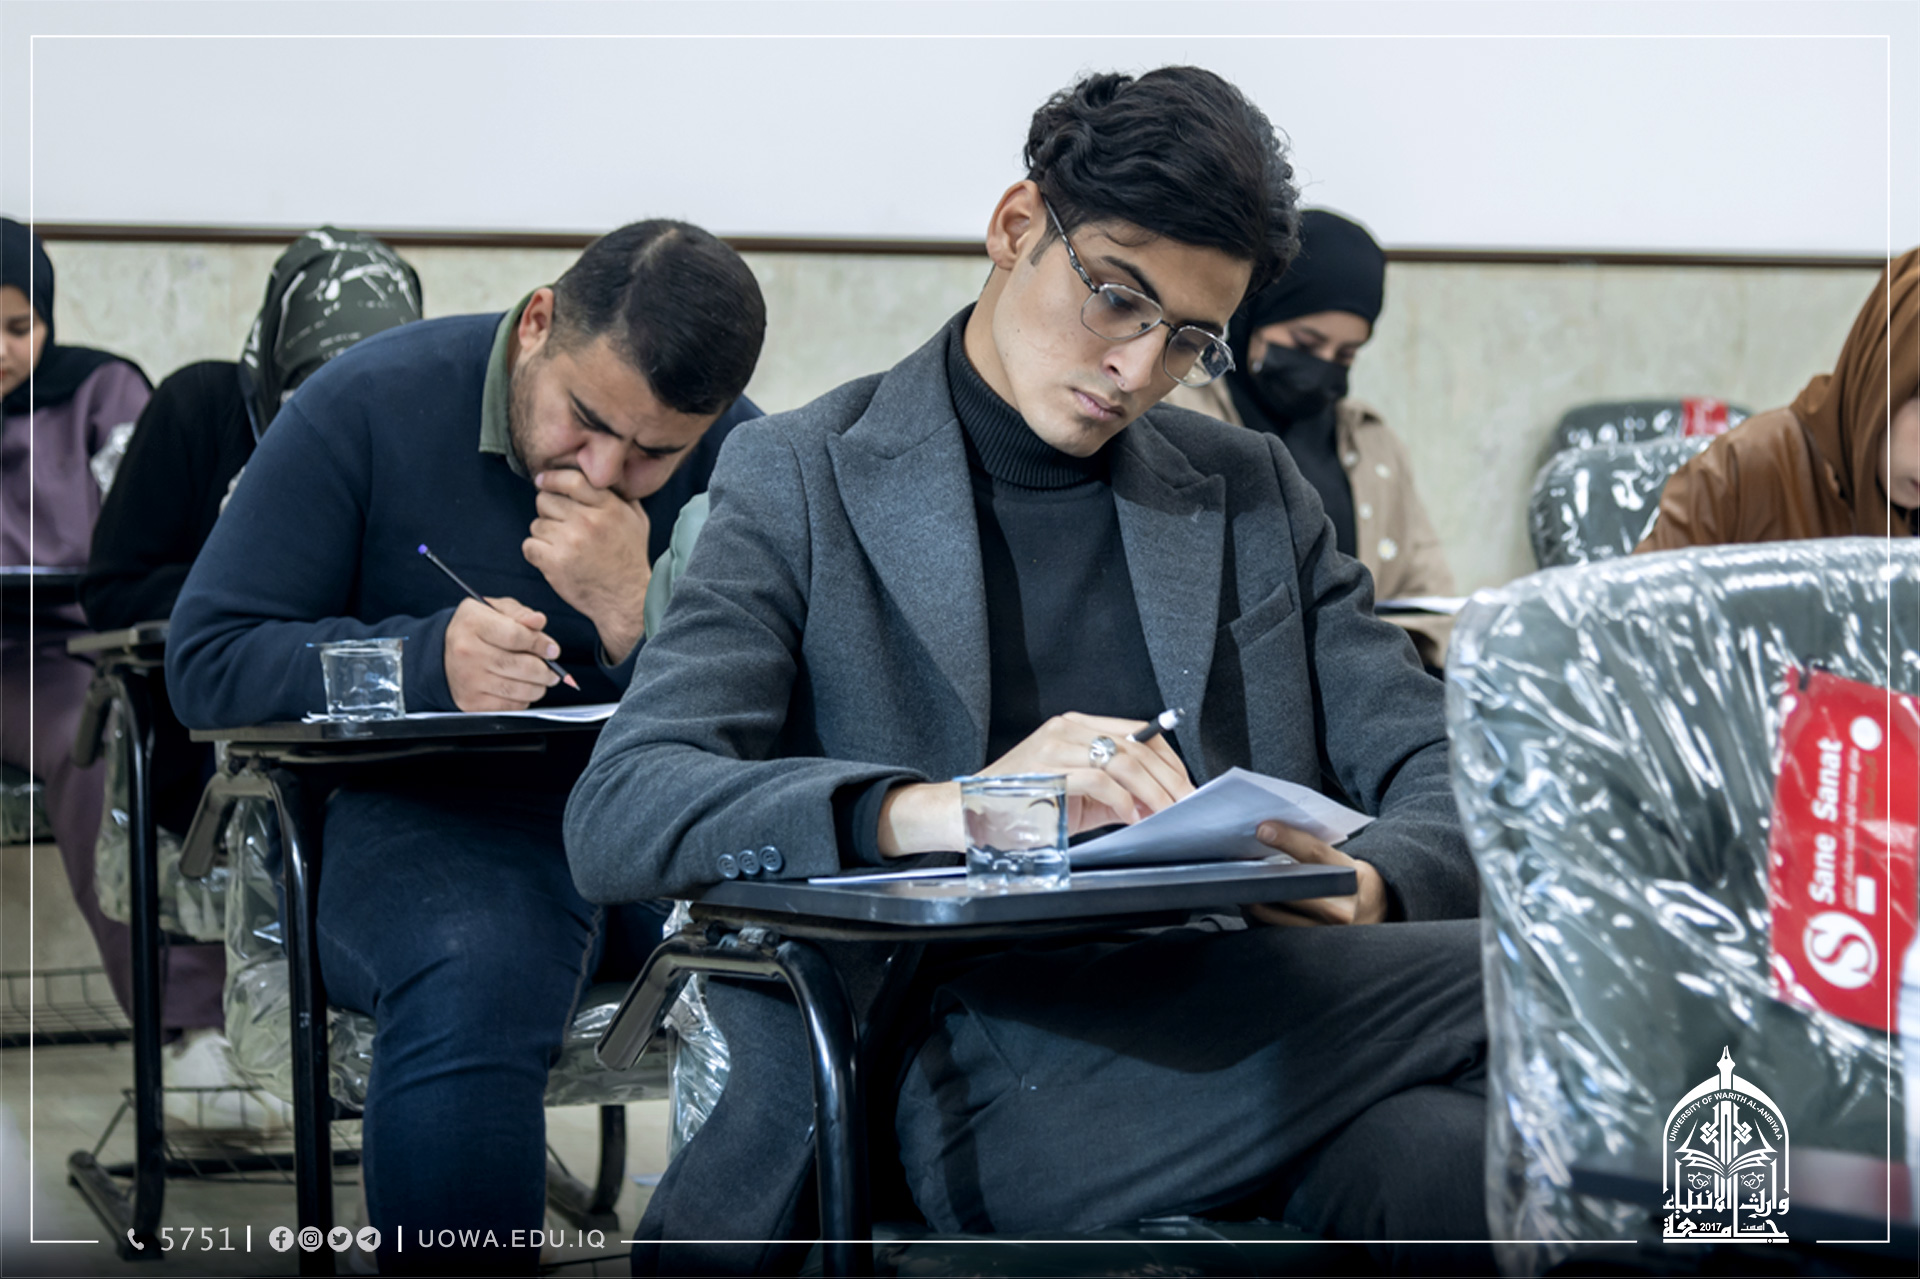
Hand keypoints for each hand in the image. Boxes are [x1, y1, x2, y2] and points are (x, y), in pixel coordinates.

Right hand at [443, 595, 561, 711]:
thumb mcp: (492, 609)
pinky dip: (523, 700)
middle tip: (552, 670)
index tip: (552, 649)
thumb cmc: (473, 629)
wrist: (442, 652)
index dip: (541, 644)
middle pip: (521, 666)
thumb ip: (519, 613)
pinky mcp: (470, 701)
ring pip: (518, 689)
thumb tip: (539, 621)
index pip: (517, 636)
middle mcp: (467, 652)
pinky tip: (522, 689)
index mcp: (473, 623)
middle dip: (545, 670)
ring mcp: (468, 679)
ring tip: (542, 680)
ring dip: (538, 687)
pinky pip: (509, 706)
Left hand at [522, 468, 651, 663]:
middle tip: (562, 527)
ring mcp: (570, 542)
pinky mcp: (555, 563)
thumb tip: (600, 476)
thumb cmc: (630, 559)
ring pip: (536, 524)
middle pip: (546, 500)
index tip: (542, 481)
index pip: (571, 480)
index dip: (552, 478)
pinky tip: (553, 559)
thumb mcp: (636, 521)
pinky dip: (536, 553)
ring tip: (563, 548)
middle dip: (549, 512)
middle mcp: (589, 521)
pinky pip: (529, 545)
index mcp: (608, 507)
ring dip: (544, 535)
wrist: (627, 599)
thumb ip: (619, 497)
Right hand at [876, 712, 1194, 857]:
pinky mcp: (1046, 769)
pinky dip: (1122, 801)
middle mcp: (1067, 728)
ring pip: (1123, 760)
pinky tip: (1130, 817)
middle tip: (1186, 806)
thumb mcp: (1076, 794)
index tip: (1186, 787)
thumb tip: (1158, 804)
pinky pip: (1099, 780)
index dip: (1168, 761)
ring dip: (1152, 792)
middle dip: (1169, 780)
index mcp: (1075, 726)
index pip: (1137, 733)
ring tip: (1164, 814)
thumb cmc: (1021, 807)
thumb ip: (1114, 792)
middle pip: (1136, 746)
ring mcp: (1055, 746)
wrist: (968, 814)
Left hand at [1244, 820, 1388, 926]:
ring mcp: (1327, 934)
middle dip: (1260, 877)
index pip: (1315, 853)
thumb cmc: (1352, 881)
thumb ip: (1312, 850)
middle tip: (1236, 866)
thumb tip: (1266, 834)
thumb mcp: (1343, 860)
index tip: (1262, 829)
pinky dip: (1260, 921)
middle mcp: (1341, 910)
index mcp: (1351, 878)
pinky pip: (1277, 935)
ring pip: (1276, 917)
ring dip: (1253, 902)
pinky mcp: (1314, 950)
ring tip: (1241, 889)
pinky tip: (1253, 907)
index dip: (1288, 839)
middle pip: (1288, 890)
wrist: (1377, 914)